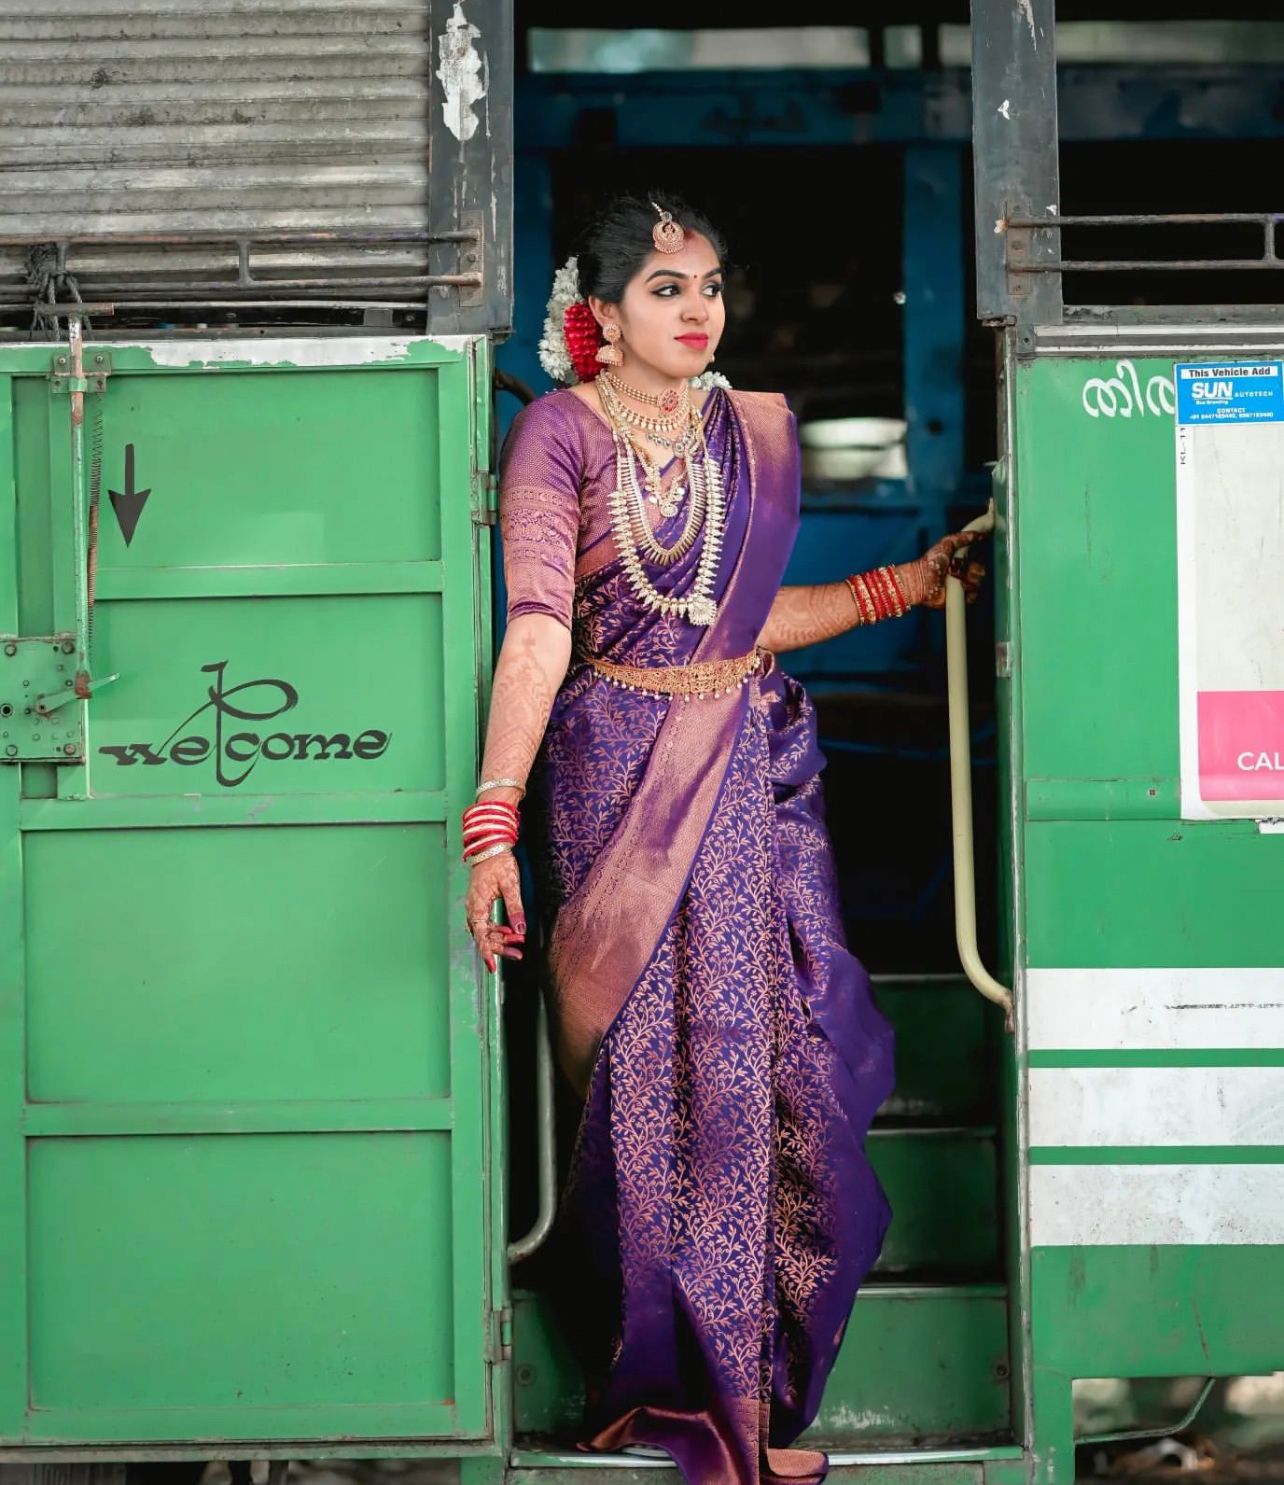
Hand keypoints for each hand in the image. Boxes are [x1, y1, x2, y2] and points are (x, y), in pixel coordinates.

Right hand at [464, 850, 525, 973]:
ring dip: (501, 939)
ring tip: (518, 944)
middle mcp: (474, 908)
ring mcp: (476, 907)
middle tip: (518, 954)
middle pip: (484, 936)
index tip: (493, 966)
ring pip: (486, 931)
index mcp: (477, 905)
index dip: (487, 951)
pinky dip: (499, 930)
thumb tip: (520, 929)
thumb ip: (515, 907)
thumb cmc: (499, 863)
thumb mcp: (511, 885)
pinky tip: (510, 932)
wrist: (491, 848)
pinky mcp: (481, 904)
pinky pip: (488, 923)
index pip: (480, 934)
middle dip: (500, 947)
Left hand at [916, 532, 985, 610]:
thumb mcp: (947, 543)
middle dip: (972, 568)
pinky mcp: (960, 598)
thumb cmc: (931, 561)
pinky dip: (968, 589)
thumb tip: (980, 534)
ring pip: (978, 582)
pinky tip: (958, 586)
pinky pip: (974, 595)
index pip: (977, 559)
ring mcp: (962, 587)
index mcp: (960, 562)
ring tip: (954, 576)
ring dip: (968, 578)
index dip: (975, 558)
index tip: (966, 557)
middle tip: (957, 567)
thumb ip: (963, 537)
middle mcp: (962, 574)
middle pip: (980, 571)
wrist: (922, 580)